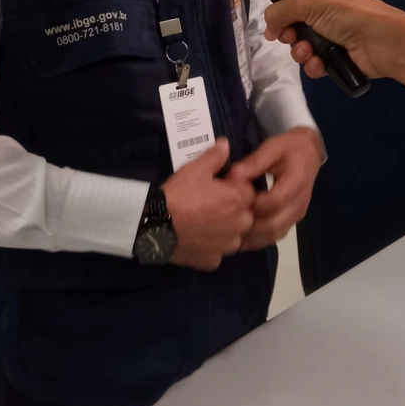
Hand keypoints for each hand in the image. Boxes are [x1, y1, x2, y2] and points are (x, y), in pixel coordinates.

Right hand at [162, 138, 254, 270]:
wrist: (156, 224)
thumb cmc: (180, 193)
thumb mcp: (196, 168)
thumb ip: (215, 156)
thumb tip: (226, 143)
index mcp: (239, 200)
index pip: (248, 191)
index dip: (234, 187)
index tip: (219, 187)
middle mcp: (239, 225)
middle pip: (245, 216)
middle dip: (233, 210)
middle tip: (210, 204)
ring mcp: (226, 246)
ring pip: (232, 237)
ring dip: (224, 230)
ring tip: (203, 222)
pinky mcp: (212, 261)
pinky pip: (216, 253)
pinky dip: (210, 247)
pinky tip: (196, 238)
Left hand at [226, 128, 324, 251]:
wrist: (309, 153)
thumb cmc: (289, 148)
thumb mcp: (272, 147)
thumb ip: (254, 162)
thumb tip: (233, 176)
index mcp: (296, 181)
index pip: (274, 200)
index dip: (252, 203)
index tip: (232, 199)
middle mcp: (300, 202)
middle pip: (274, 224)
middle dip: (249, 224)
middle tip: (226, 221)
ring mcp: (297, 214)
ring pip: (274, 234)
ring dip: (252, 236)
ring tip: (229, 234)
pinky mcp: (293, 219)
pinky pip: (276, 235)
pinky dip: (259, 239)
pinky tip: (241, 237)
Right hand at [264, 0, 403, 79]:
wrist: (384, 42)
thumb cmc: (348, 14)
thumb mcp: (308, 1)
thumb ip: (281, 10)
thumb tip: (269, 28)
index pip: (298, 1)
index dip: (284, 14)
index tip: (275, 28)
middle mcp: (332, 12)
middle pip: (298, 26)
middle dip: (291, 36)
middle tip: (290, 40)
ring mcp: (337, 36)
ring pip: (305, 47)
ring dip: (301, 52)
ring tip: (308, 53)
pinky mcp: (341, 58)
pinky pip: (318, 63)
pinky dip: (314, 66)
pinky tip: (318, 65)